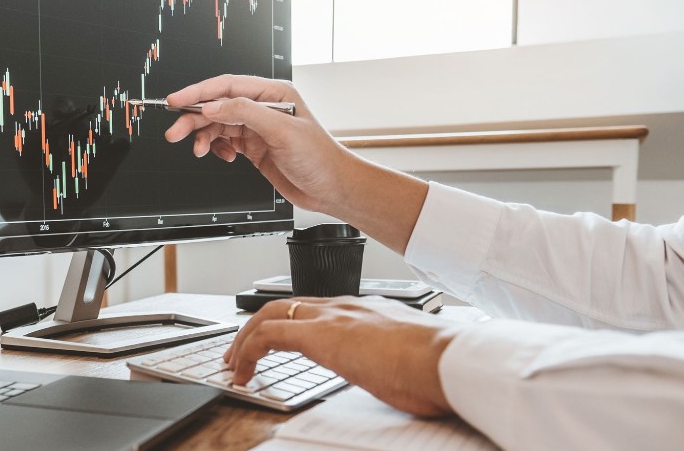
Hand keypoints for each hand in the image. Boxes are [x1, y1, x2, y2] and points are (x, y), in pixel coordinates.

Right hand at [164, 74, 428, 253]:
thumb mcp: (280, 130)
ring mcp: (258, 128)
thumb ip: (244, 113)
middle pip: (218, 106)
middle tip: (175, 132)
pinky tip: (220, 155)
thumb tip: (213, 106)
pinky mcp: (254, 147)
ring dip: (204, 136)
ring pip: (218, 125)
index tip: (177, 101)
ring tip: (197, 149)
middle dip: (194, 118)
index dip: (199, 93)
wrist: (332, 188)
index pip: (227, 87)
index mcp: (272, 93)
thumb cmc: (319, 157)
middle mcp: (263, 108)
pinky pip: (225, 141)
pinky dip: (217, 148)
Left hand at [225, 296, 463, 416]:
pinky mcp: (319, 334)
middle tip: (241, 353)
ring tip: (234, 365)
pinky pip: (268, 335)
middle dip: (256, 329)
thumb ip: (389, 361)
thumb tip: (389, 378)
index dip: (287, 325)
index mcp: (365, 311)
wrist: (449, 360)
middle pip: (285, 306)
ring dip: (245, 339)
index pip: (313, 309)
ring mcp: (331, 316)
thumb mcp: (406, 361)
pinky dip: (248, 351)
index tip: (275, 346)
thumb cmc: (439, 365)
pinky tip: (243, 372)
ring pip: (270, 315)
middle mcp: (345, 306)